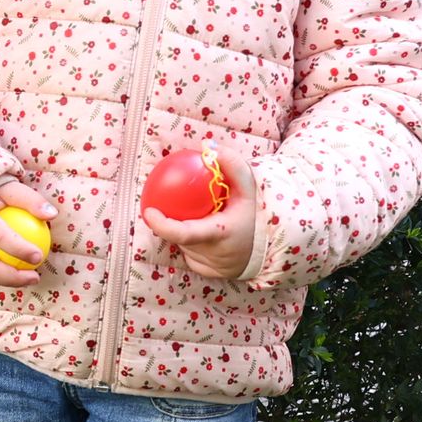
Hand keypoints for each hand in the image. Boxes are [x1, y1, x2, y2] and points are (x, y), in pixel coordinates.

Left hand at [139, 153, 262, 281]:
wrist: (272, 244)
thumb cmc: (256, 213)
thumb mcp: (249, 187)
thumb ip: (231, 164)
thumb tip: (207, 146)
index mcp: (221, 234)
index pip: (184, 233)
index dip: (162, 225)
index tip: (149, 211)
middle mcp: (215, 254)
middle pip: (182, 238)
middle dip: (175, 222)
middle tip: (173, 207)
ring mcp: (212, 267)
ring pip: (185, 248)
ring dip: (184, 234)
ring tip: (197, 219)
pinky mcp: (210, 274)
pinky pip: (191, 257)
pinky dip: (193, 246)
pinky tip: (201, 234)